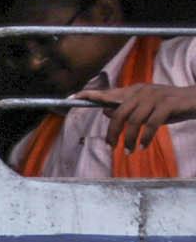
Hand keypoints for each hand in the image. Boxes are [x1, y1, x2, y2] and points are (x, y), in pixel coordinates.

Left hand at [76, 83, 195, 152]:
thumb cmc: (169, 106)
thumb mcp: (145, 108)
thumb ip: (126, 110)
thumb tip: (105, 112)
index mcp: (134, 91)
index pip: (108, 93)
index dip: (89, 95)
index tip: (71, 98)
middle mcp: (142, 91)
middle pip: (118, 114)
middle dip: (112, 133)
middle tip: (111, 147)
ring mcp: (156, 96)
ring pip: (134, 121)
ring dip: (129, 139)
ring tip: (128, 151)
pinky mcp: (168, 104)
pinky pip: (151, 124)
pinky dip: (145, 138)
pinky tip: (142, 146)